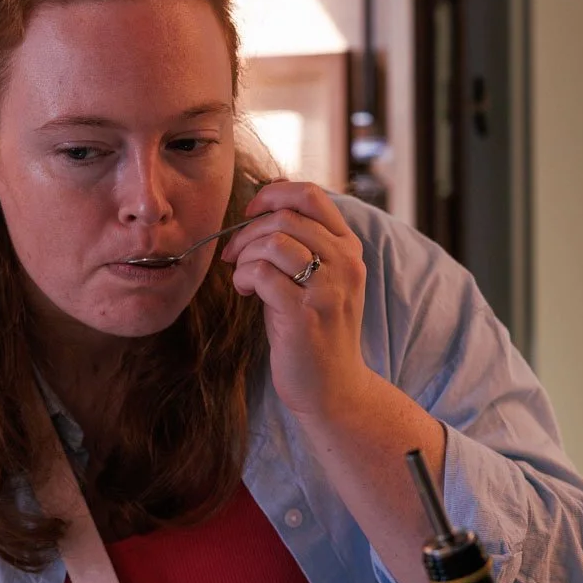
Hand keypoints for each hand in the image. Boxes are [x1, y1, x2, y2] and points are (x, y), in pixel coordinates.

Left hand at [221, 181, 371, 426]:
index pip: (312, 195)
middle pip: (286, 216)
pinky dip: (244, 277)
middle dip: (248, 230)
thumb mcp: (319, 278)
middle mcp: (344, 264)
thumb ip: (301, 242)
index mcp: (349, 249)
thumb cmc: (316, 330)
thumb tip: (264, 203)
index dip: (273, 195)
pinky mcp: (303, 313)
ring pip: (274, 241)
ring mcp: (327, 289)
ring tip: (242, 275)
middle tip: (234, 253)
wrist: (333, 388)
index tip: (251, 213)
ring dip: (245, 253)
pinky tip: (245, 292)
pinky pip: (262, 273)